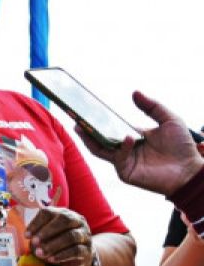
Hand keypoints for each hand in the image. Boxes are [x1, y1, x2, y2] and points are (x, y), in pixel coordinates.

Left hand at [26, 207, 93, 265]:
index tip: (26, 236)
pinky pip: (76, 250)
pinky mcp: (87, 250)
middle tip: (34, 242)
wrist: (76, 260)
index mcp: (63, 214)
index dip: (37, 223)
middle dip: (47, 231)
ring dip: (53, 245)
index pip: (49, 212)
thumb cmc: (56, 244)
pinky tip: (51, 259)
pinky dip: (62, 255)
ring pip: (71, 236)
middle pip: (64, 220)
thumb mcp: (44, 238)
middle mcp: (77, 221)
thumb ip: (37, 236)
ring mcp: (84, 235)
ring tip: (40, 254)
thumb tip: (29, 239)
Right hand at [75, 91, 203, 196]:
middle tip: (75, 119)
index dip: (97, 120)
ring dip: (92, 139)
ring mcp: (124, 162)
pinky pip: (118, 159)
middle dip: (85, 130)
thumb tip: (134, 92)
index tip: (85, 110)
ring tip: (84, 127)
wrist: (190, 170)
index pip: (109, 128)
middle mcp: (124, 149)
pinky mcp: (126, 173)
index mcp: (131, 136)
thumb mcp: (169, 119)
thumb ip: (152, 106)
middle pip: (98, 140)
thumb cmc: (182, 146)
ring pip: (100, 151)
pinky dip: (122, 148)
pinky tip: (129, 138)